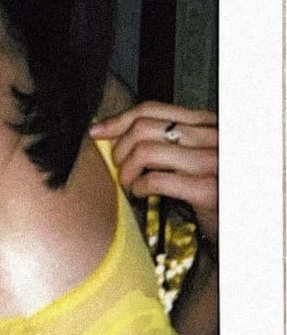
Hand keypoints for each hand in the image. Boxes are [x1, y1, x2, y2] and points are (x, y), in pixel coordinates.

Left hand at [90, 101, 217, 245]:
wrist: (236, 224)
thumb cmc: (210, 189)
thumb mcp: (190, 156)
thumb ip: (163, 139)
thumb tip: (111, 132)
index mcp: (205, 123)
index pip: (152, 109)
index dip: (118, 120)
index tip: (97, 133)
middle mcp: (211, 137)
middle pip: (144, 128)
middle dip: (120, 149)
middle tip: (119, 168)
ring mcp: (211, 163)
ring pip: (145, 151)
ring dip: (126, 171)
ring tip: (129, 184)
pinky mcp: (207, 190)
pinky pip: (156, 180)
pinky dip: (138, 187)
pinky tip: (140, 194)